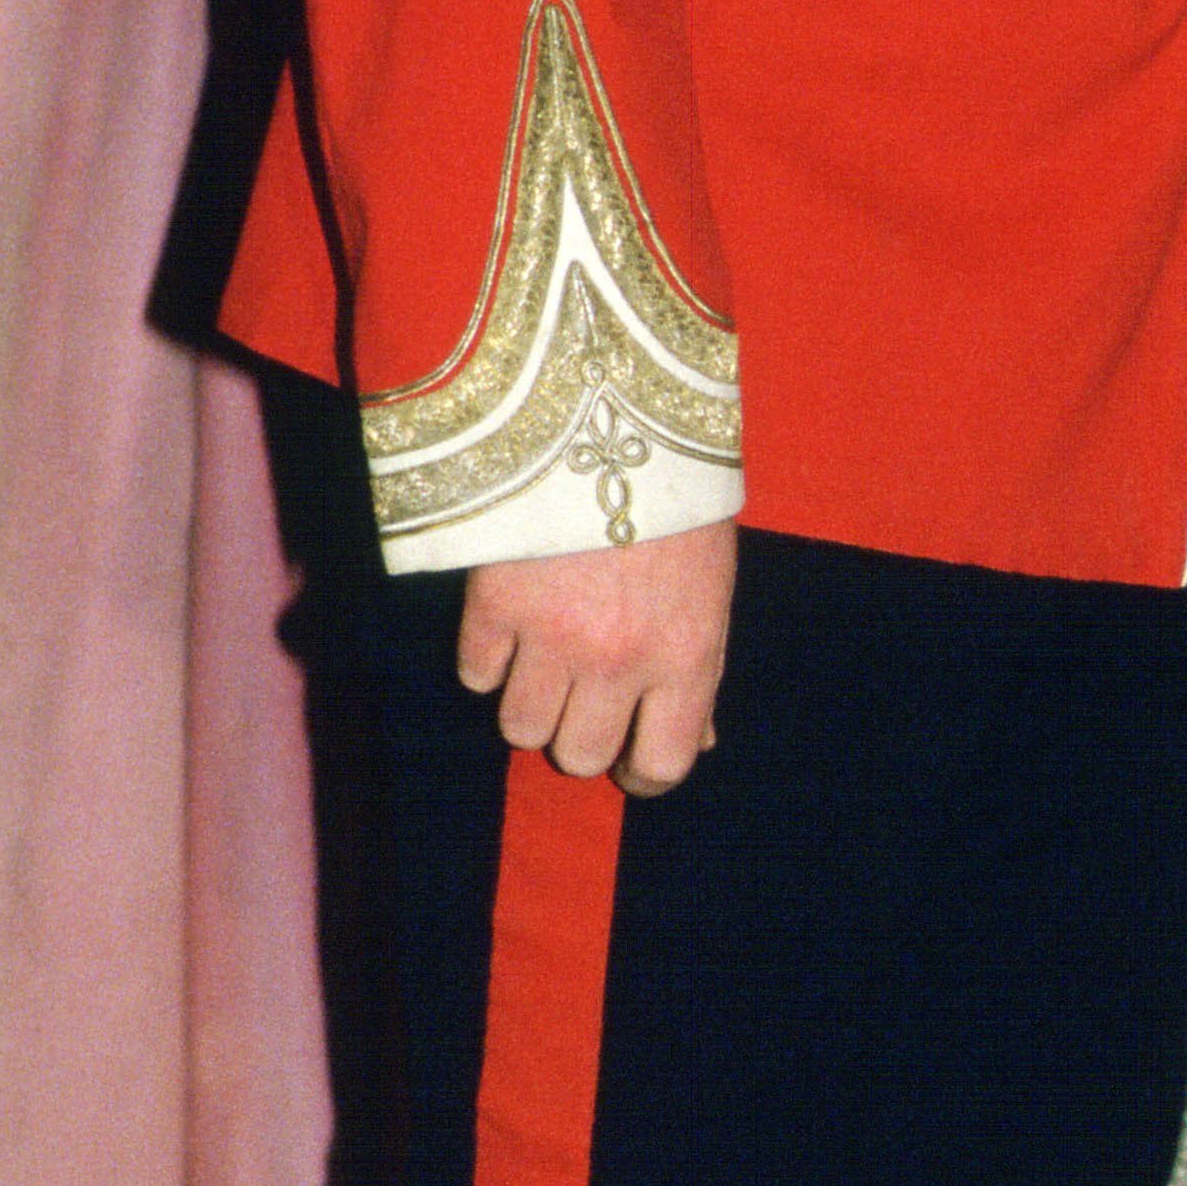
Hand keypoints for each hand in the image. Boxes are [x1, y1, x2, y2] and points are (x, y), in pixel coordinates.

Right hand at [457, 523, 734, 790]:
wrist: (609, 411)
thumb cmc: (675, 502)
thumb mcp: (710, 584)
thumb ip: (699, 668)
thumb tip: (700, 741)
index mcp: (687, 656)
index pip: (664, 765)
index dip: (645, 774)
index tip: (633, 762)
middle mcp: (619, 659)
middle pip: (581, 756)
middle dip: (582, 735)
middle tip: (583, 699)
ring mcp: (551, 635)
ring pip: (522, 728)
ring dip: (531, 703)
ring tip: (543, 662)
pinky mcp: (494, 603)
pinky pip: (476, 674)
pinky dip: (488, 658)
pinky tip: (509, 623)